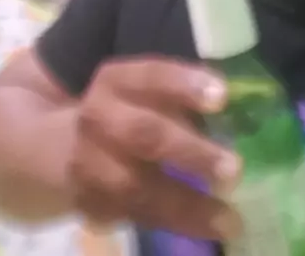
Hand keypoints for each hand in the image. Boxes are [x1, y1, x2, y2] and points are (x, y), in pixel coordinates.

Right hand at [70, 57, 241, 238]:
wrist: (59, 147)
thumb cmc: (126, 111)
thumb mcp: (145, 92)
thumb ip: (185, 97)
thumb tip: (245, 106)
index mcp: (116, 80)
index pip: (151, 76)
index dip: (185, 84)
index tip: (223, 96)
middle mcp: (97, 117)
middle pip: (142, 134)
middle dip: (190, 152)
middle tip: (235, 170)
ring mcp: (87, 163)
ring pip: (135, 187)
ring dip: (185, 205)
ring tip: (228, 220)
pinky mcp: (88, 202)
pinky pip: (132, 216)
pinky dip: (169, 224)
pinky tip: (201, 228)